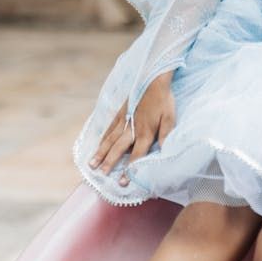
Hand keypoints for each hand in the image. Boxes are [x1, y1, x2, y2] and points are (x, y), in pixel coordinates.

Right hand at [88, 71, 176, 185]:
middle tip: (100, 174)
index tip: (122, 182)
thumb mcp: (170, 118)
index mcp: (145, 133)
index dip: (129, 170)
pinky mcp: (120, 112)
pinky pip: (109, 128)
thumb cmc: (164, 99)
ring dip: (101, 152)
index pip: (136, 155)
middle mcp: (132, 128)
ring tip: (91, 164)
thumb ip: (166, 136)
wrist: (153, 77)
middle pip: (118, 149)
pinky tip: (98, 144)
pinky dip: (103, 137)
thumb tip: (164, 152)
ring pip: (110, 139)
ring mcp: (123, 120)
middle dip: (110, 163)